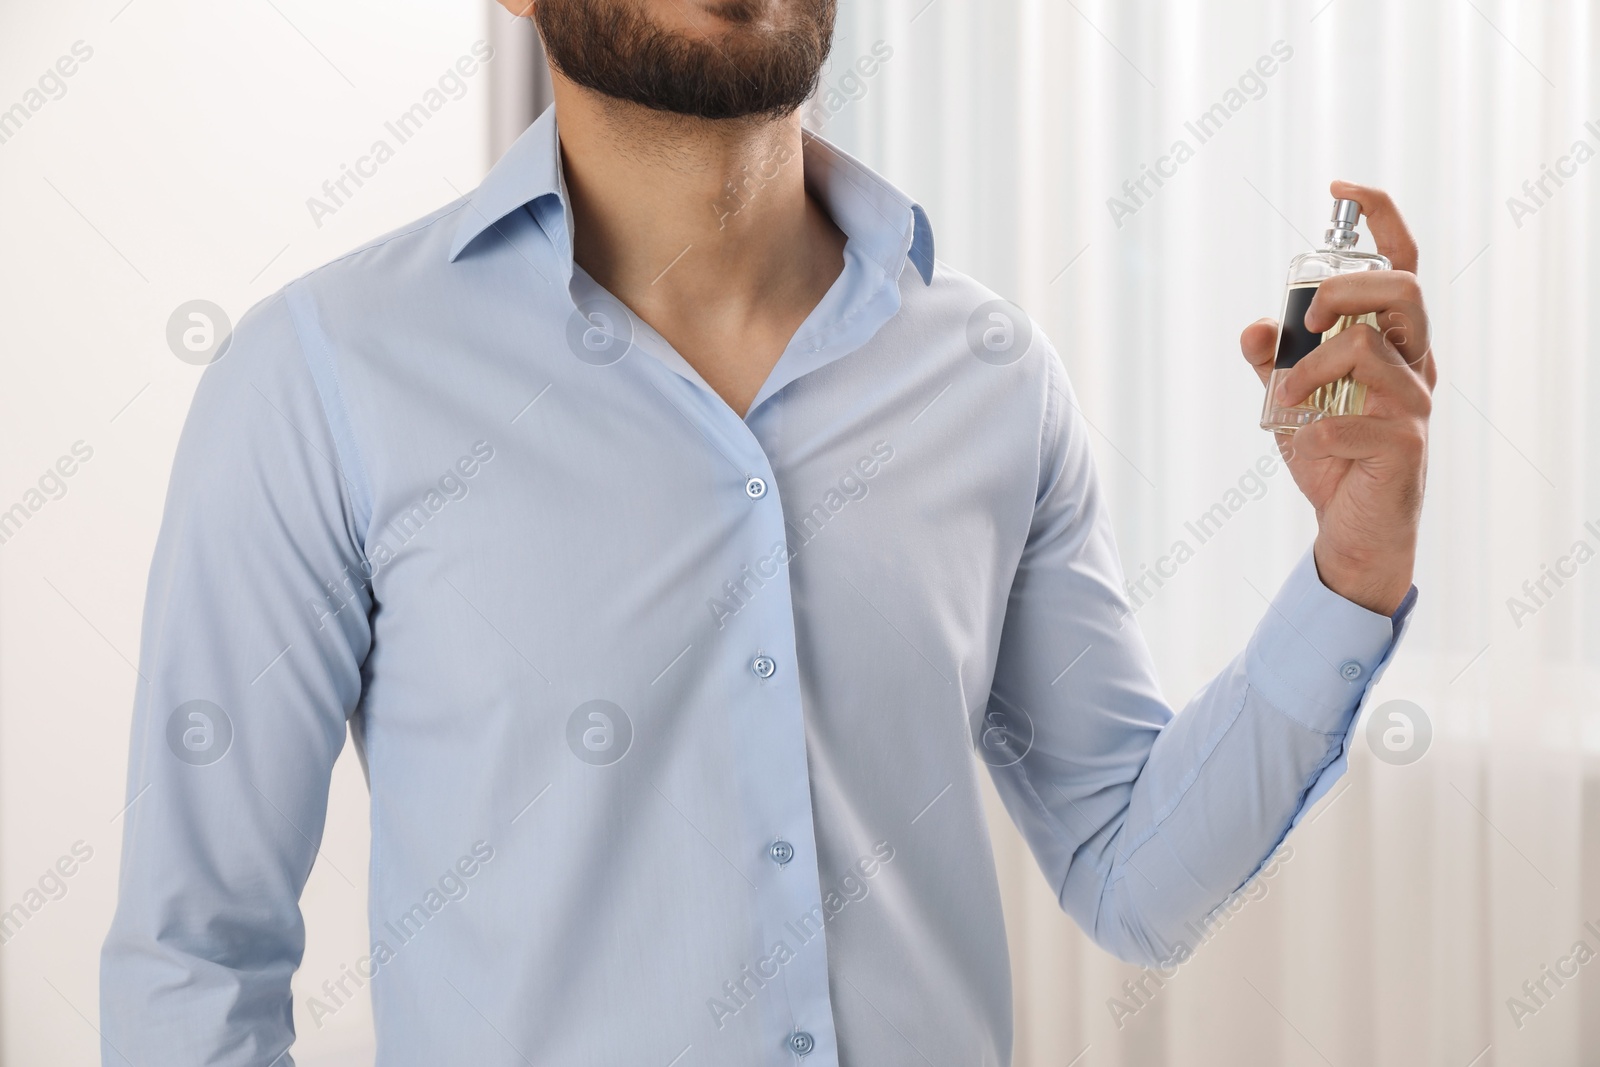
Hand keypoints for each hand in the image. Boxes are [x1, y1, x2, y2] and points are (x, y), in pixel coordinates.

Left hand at [1239, 181, 1434, 615]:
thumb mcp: (1289, 406)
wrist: (1352, 531)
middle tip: (1305, 319)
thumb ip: (1274, 365)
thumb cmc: (1331, 460)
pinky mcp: (1405, 446)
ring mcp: (1414, 404)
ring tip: (1286, 401)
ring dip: (1309, 371)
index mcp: (1392, 344)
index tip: (1340, 185)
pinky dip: (1313, 431)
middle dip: (1344, 289)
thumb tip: (1252, 329)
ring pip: (1367, 349)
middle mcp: (1414, 365)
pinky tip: (1309, 446)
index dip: (1380, 216)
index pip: (1402, 264)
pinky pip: (1347, 420)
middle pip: (1401, 290)